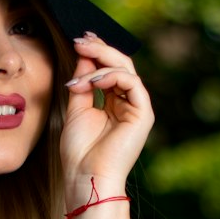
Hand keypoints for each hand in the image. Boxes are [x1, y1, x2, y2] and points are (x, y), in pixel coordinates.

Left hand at [60, 32, 153, 205]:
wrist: (86, 178)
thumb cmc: (79, 153)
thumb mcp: (76, 110)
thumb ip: (83, 83)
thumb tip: (84, 55)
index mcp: (115, 104)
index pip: (109, 70)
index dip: (97, 53)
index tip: (79, 40)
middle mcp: (129, 104)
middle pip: (120, 64)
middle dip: (100, 49)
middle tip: (80, 40)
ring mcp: (138, 108)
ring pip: (126, 69)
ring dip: (100, 61)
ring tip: (80, 66)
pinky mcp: (143, 114)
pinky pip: (131, 82)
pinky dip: (111, 76)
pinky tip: (93, 81)